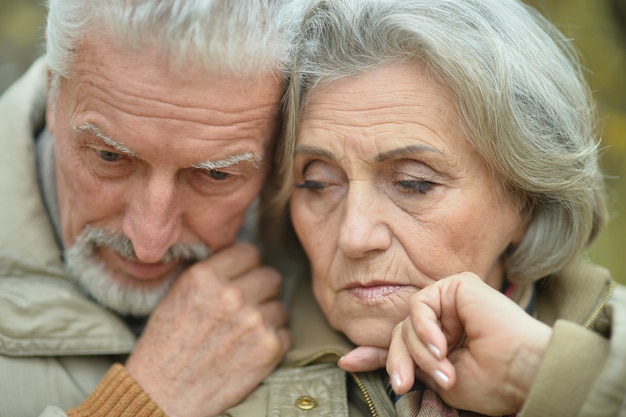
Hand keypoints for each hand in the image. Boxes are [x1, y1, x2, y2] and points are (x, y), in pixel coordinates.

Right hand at [125, 242, 290, 416]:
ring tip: (244, 333)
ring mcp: (254, 321)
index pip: (250, 251)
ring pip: (280, 305)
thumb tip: (238, 257)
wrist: (163, 395)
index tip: (243, 277)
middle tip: (247, 306)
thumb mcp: (177, 294)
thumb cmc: (165, 347)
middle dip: (261, 290)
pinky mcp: (269, 348)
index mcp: (206, 277)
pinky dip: (272, 342)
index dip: (246, 266)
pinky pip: (285, 333)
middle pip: (271, 275)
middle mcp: (232, 295)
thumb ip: (210, 272)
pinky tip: (249, 350)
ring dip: (267, 317)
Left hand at [339, 272, 550, 414]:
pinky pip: (419, 305)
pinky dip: (423, 328)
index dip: (376, 354)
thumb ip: (408, 362)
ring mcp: (451, 302)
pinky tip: (441, 346)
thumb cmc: (491, 384)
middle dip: (396, 359)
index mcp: (445, 343)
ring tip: (442, 371)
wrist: (524, 373)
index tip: (347, 363)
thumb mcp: (438, 379)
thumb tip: (358, 356)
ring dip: (417, 351)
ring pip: (407, 322)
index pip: (405, 344)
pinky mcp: (457, 285)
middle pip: (401, 333)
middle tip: (402, 385)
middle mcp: (446, 320)